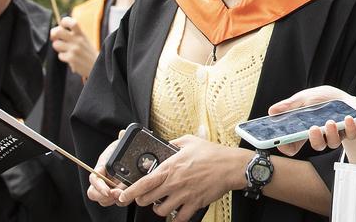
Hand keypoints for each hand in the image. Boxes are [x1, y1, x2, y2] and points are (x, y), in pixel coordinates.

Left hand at [51, 16, 98, 78]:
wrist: (97, 66)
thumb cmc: (88, 53)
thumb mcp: (85, 40)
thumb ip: (74, 35)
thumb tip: (57, 31)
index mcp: (81, 34)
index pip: (72, 22)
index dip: (64, 22)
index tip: (61, 26)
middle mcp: (78, 40)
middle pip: (58, 31)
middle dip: (53, 34)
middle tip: (55, 38)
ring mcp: (74, 49)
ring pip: (56, 44)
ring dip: (58, 48)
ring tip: (65, 50)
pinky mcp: (71, 58)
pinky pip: (60, 55)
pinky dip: (63, 57)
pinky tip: (70, 58)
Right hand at [87, 135, 127, 206]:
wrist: (131, 154)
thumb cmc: (123, 149)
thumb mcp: (123, 144)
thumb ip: (123, 140)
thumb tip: (122, 133)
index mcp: (102, 167)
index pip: (94, 179)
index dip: (98, 186)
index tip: (108, 190)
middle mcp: (103, 179)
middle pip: (95, 194)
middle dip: (105, 197)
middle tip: (118, 194)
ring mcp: (110, 187)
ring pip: (106, 200)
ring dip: (114, 200)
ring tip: (126, 195)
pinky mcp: (119, 192)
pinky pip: (117, 201)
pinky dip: (123, 200)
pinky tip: (132, 195)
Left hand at [119, 135, 247, 219]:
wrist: (232, 166)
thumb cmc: (213, 153)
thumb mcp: (190, 141)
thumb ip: (173, 143)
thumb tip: (164, 144)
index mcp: (170, 167)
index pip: (143, 183)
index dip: (129, 192)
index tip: (123, 196)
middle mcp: (174, 183)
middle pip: (147, 200)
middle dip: (144, 200)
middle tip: (148, 197)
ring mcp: (184, 195)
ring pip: (161, 211)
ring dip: (160, 209)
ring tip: (164, 203)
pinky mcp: (194, 204)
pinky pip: (179, 218)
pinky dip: (176, 218)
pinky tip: (178, 212)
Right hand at [268, 86, 355, 156]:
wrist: (346, 99)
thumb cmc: (324, 100)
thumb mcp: (305, 98)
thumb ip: (290, 105)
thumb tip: (271, 110)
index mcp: (306, 131)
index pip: (293, 146)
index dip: (287, 147)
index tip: (282, 142)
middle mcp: (321, 136)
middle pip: (316, 146)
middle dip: (315, 139)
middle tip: (312, 128)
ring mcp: (336, 135)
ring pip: (333, 143)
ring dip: (331, 133)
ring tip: (330, 121)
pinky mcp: (351, 131)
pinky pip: (351, 134)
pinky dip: (350, 127)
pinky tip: (347, 118)